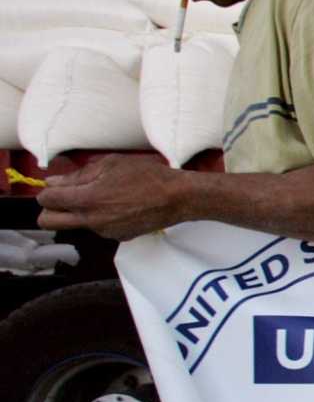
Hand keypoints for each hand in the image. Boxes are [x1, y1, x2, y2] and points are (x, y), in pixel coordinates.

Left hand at [36, 154, 185, 240]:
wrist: (178, 198)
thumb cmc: (147, 175)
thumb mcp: (112, 164)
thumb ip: (79, 174)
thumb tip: (54, 182)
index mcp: (86, 199)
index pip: (47, 200)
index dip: (49, 190)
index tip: (60, 185)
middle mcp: (91, 220)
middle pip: (48, 222)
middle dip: (50, 209)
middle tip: (66, 197)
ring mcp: (104, 231)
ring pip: (76, 224)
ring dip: (80, 212)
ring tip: (106, 197)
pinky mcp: (119, 237)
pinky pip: (99, 228)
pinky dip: (102, 218)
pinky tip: (121, 206)